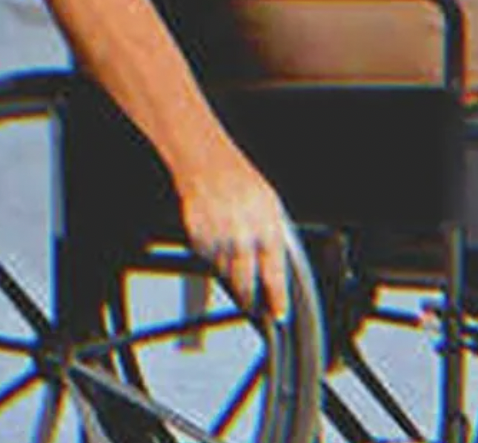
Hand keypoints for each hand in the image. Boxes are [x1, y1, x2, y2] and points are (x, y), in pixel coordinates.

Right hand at [177, 146, 290, 322]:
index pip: (274, 273)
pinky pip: (208, 258)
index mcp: (266, 227)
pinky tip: (219, 240)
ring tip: (235, 260)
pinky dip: (214, 255)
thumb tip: (277, 266)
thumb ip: (274, 237)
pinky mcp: (198, 237)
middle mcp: (242, 235)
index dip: (277, 297)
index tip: (279, 313)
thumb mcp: (270, 205)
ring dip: (231, 273)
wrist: (208, 164)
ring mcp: (218, 238)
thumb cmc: (242, 181)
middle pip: (245, 281)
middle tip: (253, 303)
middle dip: (250, 296)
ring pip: (225, 271)